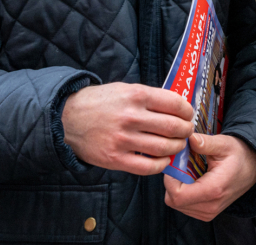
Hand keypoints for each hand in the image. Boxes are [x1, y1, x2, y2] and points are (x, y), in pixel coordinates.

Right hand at [62, 82, 193, 173]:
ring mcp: (123, 139)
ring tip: (176, 145)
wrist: (67, 119)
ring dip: (176, 147)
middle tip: (187, 131)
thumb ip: (149, 97)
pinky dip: (161, 164)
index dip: (187, 111)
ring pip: (163, 148)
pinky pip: (148, 166)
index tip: (188, 115)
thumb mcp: (124, 89)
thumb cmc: (100, 102)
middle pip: (173, 127)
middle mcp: (131, 117)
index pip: (174, 104)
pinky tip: (163, 159)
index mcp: (135, 95)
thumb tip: (177, 107)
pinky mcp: (115, 159)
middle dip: (186, 131)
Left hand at [164, 134, 255, 220]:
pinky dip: (182, 193)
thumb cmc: (239, 155)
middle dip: (172, 181)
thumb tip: (188, 138)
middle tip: (180, 164)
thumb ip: (205, 143)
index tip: (174, 162)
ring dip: (177, 187)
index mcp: (214, 189)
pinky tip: (192, 179)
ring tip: (188, 170)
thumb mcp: (224, 144)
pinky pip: (184, 206)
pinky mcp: (206, 214)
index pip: (177, 195)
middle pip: (174, 200)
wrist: (253, 168)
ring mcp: (208, 213)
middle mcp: (210, 206)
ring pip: (176, 204)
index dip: (170, 178)